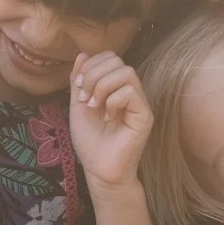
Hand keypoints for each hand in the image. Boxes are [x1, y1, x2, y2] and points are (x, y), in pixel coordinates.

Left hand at [69, 51, 152, 194]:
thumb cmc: (90, 141)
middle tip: (86, 98)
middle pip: (117, 60)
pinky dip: (113, 101)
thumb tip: (82, 54)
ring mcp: (139, 102)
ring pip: (126, 72)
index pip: (109, 57)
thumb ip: (79, 80)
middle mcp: (130, 91)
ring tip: (94, 106)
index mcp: (115, 86)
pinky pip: (130, 91)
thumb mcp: (78, 105)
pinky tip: (108, 118)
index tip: (78, 88)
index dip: (91, 65)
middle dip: (94, 75)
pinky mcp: (145, 115)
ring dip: (102, 87)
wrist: (99, 170)